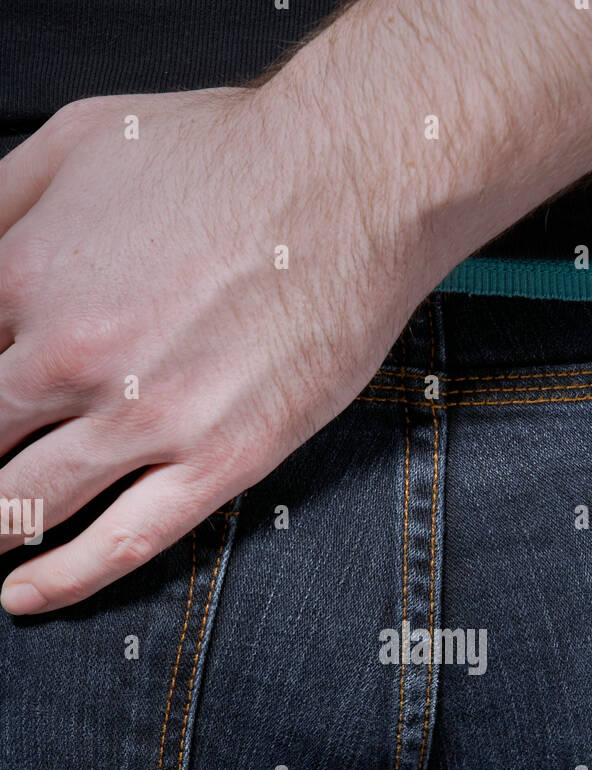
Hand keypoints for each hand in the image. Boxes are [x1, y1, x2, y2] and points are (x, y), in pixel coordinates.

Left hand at [0, 83, 426, 611]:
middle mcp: (72, 357)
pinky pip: (123, 542)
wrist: (348, 184)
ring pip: (27, 505)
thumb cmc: (228, 156)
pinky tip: (24, 595)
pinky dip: (63, 580)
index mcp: (26, 276)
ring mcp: (146, 418)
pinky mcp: (218, 460)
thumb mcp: (74, 141)